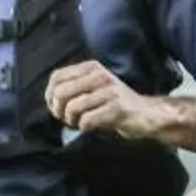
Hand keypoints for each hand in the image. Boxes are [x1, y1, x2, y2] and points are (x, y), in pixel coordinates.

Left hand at [43, 60, 163, 139]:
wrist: (145, 114)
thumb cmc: (113, 104)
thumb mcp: (93, 88)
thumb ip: (73, 88)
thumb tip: (50, 99)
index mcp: (91, 68)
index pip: (57, 77)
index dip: (50, 96)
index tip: (56, 109)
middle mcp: (100, 75)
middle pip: (61, 93)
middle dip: (59, 110)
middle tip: (67, 119)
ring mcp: (109, 91)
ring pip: (72, 107)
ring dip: (71, 121)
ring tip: (79, 123)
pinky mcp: (117, 108)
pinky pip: (87, 120)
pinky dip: (83, 127)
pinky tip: (90, 127)